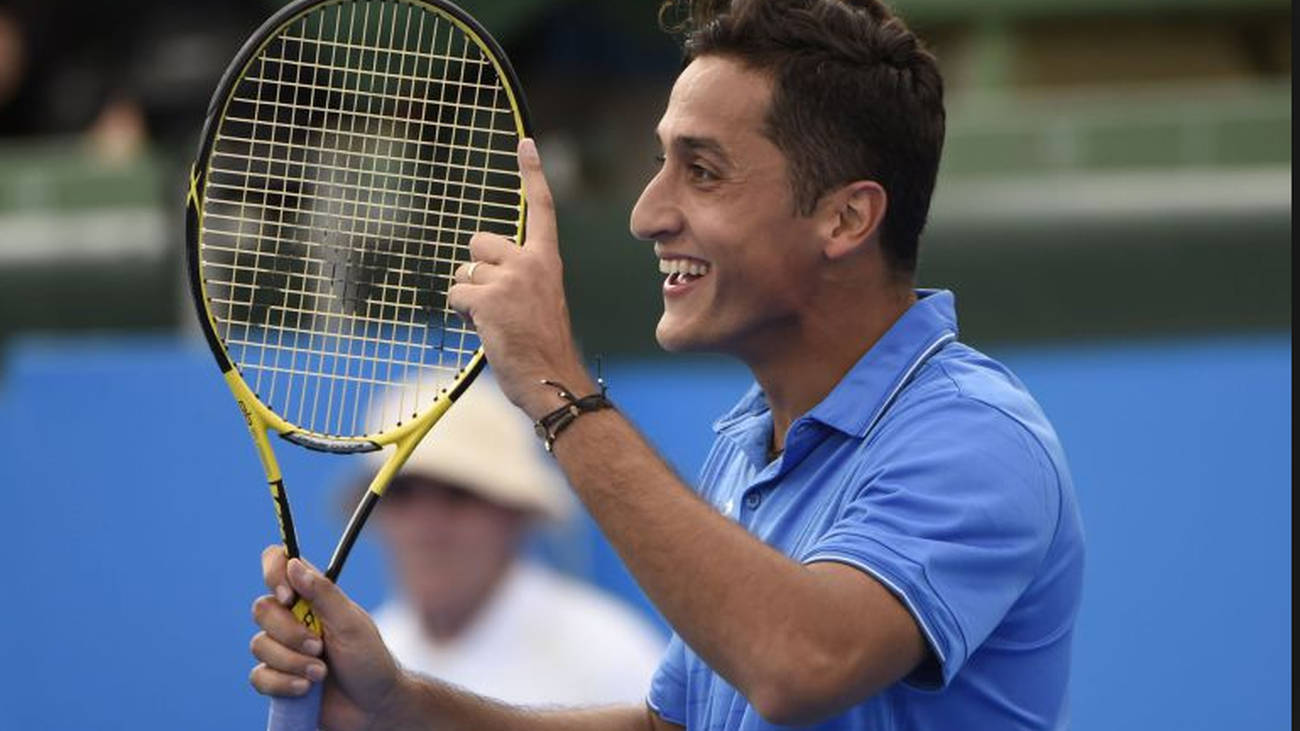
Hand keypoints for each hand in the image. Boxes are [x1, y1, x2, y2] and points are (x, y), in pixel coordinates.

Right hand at [250, 547, 407, 730]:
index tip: (289, 597)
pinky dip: (283, 683)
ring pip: (259, 645)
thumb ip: (323, 594)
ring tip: (321, 673)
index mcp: (313, 596)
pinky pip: (259, 676)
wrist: (372, 708)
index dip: (274, 573)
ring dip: (293, 662)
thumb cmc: (369, 661)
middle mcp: (293, 618)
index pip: (278, 563)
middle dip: (290, 633)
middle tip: (320, 646)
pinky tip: (306, 689)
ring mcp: (282, 648)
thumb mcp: (351, 624)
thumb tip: (293, 564)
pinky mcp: (276, 678)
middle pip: (262, 609)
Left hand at [448, 138, 595, 418]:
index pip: (541, 208)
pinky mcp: (489, 299)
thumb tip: (477, 277)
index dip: (532, 173)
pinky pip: (456, 295)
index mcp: (548, 261)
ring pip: (464, 272)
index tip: (525, 142)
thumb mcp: (541, 301)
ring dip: (469, 297)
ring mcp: (510, 279)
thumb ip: (519, 279)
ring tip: (493, 321)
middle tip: (496, 302)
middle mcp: (531, 262)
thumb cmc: (544, 347)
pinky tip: (483, 328)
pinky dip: (462, 314)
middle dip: (477, 269)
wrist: (553, 378)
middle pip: (480, 242)